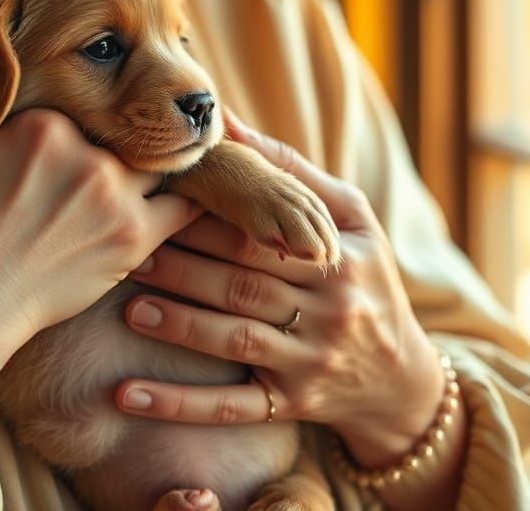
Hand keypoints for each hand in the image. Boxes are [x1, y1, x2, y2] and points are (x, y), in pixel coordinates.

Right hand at [0, 83, 200, 376]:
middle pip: (124, 131)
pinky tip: (199, 196)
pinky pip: (184, 208)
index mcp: (39, 124)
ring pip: (158, 162)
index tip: (79, 137)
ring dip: (160, 164)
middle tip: (135, 145)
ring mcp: (112, 194)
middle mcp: (83, 151)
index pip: (80, 109)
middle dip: (124, 138)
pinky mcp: (131, 239)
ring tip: (170, 165)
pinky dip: (193, 199)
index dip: (80, 123)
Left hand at [114, 110, 444, 468]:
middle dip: (182, 266)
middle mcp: (326, 313)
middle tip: (129, 250)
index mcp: (336, 260)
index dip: (209, 221)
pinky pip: (228, 408)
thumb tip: (226, 120)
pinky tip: (126, 396)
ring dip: (177, 324)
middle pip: (241, 285)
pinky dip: (176, 405)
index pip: (262, 238)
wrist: (403, 379)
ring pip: (233, 340)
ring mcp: (307, 364)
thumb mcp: (352, 217)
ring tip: (129, 307)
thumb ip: (290, 170)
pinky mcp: (289, 406)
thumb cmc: (367, 277)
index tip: (161, 205)